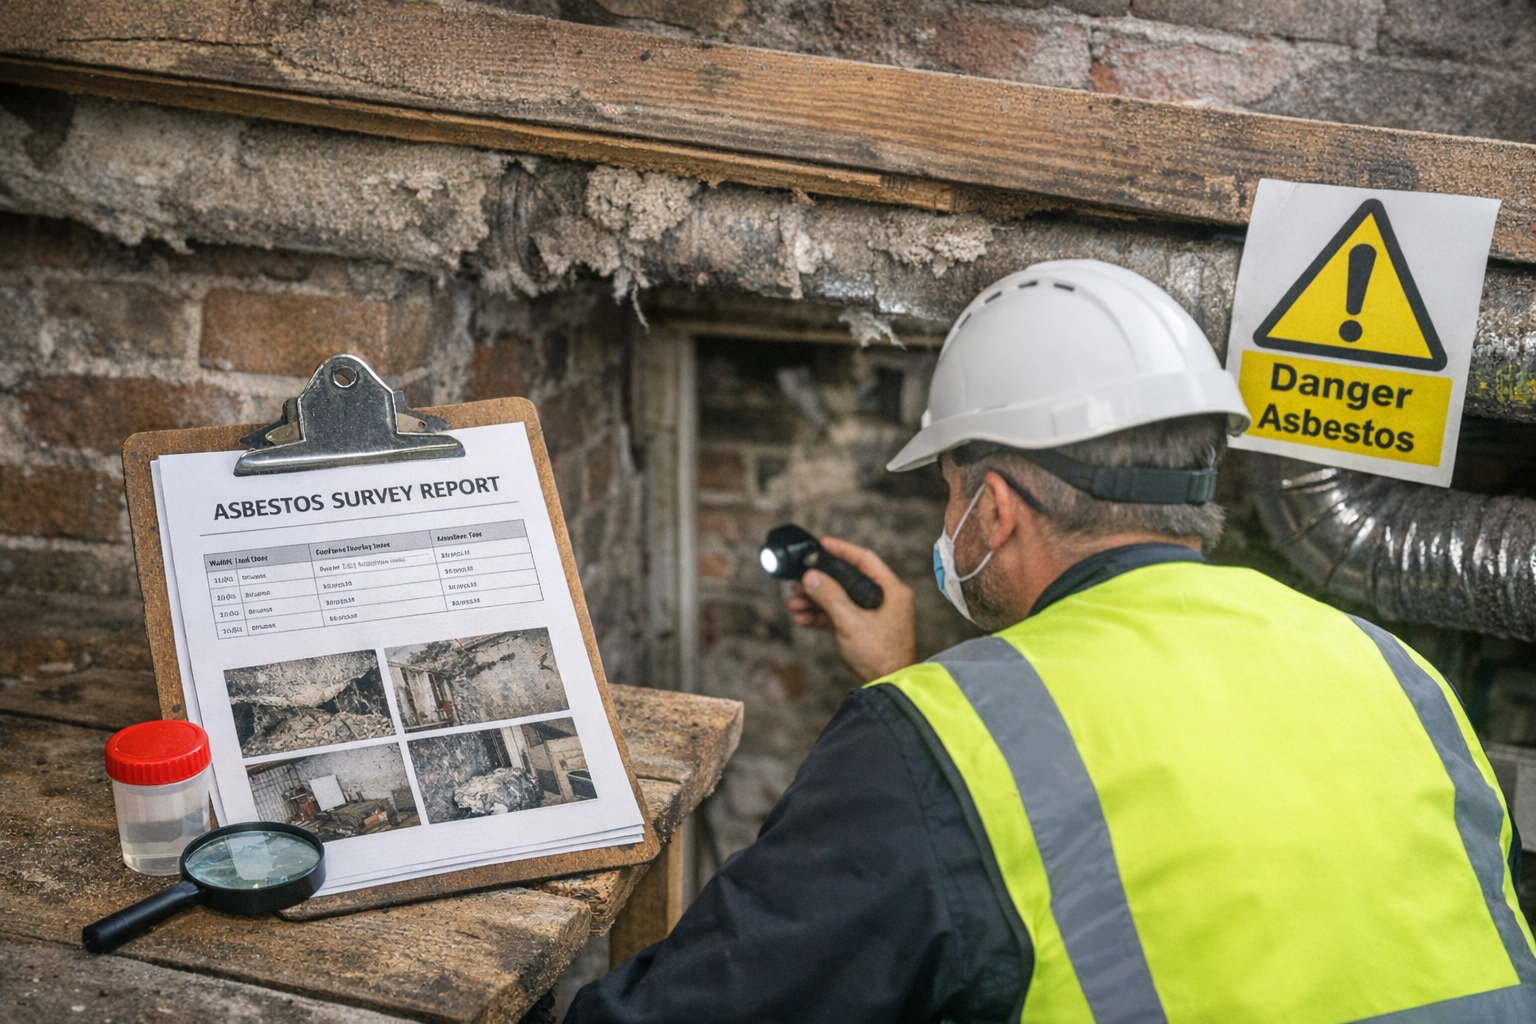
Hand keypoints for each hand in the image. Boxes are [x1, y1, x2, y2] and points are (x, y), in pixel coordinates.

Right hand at [786, 536, 915, 682]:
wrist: (888, 687)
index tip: (822, 544)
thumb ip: (830, 597)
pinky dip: (822, 616)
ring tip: (795, 603)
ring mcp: (875, 615)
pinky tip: (803, 619)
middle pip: (848, 579)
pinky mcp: (864, 630)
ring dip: (816, 600)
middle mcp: (885, 599)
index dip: (842, 549)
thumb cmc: (881, 656)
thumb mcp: (851, 622)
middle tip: (799, 581)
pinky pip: (840, 615)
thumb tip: (811, 577)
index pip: (865, 559)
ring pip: (840, 598)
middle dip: (821, 581)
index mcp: (892, 590)